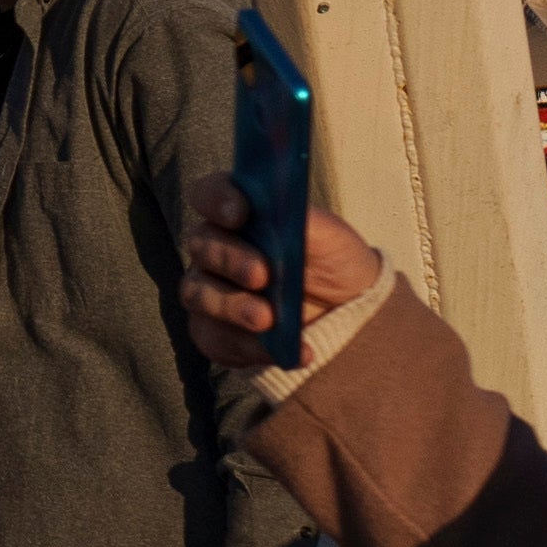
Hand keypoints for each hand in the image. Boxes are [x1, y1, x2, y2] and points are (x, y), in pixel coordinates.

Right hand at [178, 204, 383, 366]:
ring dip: (231, 307)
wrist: (348, 311)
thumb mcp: (331, 237)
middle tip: (262, 275)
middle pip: (201, 245)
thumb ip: (307, 221)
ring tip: (267, 321)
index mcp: (240, 213)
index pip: (209, 194)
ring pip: (197, 293)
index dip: (217, 199)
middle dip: (230, 259)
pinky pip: (213, 338)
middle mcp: (216, 248)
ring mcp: (211, 290)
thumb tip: (290, 213)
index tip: (241, 213)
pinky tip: (285, 352)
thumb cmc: (333, 261)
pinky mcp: (215, 332)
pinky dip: (249, 347)